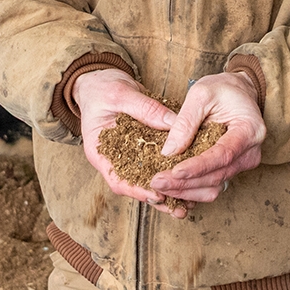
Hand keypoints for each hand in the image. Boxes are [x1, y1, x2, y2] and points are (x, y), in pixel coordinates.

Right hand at [75, 68, 179, 210]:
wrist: (99, 82)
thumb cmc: (102, 88)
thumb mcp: (121, 94)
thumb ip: (146, 109)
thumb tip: (173, 124)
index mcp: (99, 152)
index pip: (117, 180)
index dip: (137, 190)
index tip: (157, 195)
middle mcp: (114, 158)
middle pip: (136, 186)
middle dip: (158, 198)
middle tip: (180, 208)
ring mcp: (129, 155)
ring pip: (149, 178)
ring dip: (168, 191)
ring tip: (190, 203)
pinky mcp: (143, 147)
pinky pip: (157, 163)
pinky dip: (172, 171)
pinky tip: (190, 178)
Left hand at [148, 71, 265, 214]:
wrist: (237, 93)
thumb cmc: (222, 89)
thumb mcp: (201, 94)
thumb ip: (185, 122)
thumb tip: (169, 152)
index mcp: (250, 130)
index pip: (223, 154)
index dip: (198, 166)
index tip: (174, 171)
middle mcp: (250, 153)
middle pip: (217, 176)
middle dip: (185, 182)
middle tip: (156, 181)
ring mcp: (241, 164)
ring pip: (213, 187)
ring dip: (185, 190)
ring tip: (159, 185)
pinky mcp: (230, 170)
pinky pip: (211, 186)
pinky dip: (190, 190)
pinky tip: (170, 188)